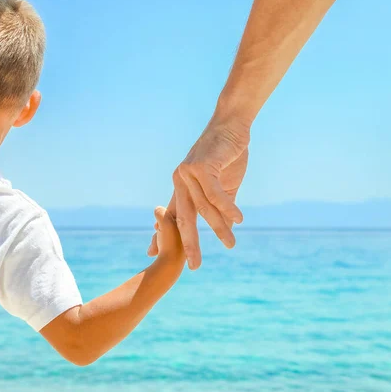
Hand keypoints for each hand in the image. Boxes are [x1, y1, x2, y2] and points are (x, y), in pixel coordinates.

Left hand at [148, 117, 249, 269]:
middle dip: (188, 244)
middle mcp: (180, 180)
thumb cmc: (229, 155)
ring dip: (218, 228)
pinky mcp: (201, 166)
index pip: (173, 216)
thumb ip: (221, 208)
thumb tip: (227, 230)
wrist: (233, 126)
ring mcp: (188, 173)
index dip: (163, 235)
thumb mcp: (225, 187)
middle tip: (194, 266)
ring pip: (204, 208)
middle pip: (184, 218)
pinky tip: (238, 220)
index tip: (152, 253)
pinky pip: (215, 193)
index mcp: (183, 186)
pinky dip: (227, 207)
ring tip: (231, 244)